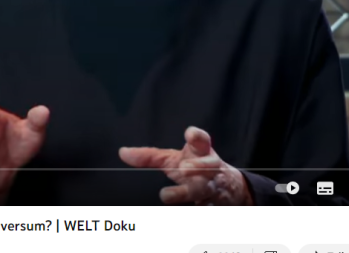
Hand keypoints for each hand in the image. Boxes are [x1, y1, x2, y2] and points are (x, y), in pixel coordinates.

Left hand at [119, 126, 252, 204]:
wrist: (225, 187)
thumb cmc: (193, 167)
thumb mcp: (173, 159)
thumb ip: (149, 157)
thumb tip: (123, 153)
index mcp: (200, 152)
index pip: (202, 140)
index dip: (197, 136)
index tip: (189, 134)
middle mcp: (209, 169)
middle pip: (207, 166)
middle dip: (197, 166)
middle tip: (183, 168)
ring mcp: (211, 188)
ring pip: (202, 191)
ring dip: (185, 192)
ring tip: (166, 195)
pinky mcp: (210, 205)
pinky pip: (201, 209)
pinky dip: (190, 210)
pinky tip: (176, 214)